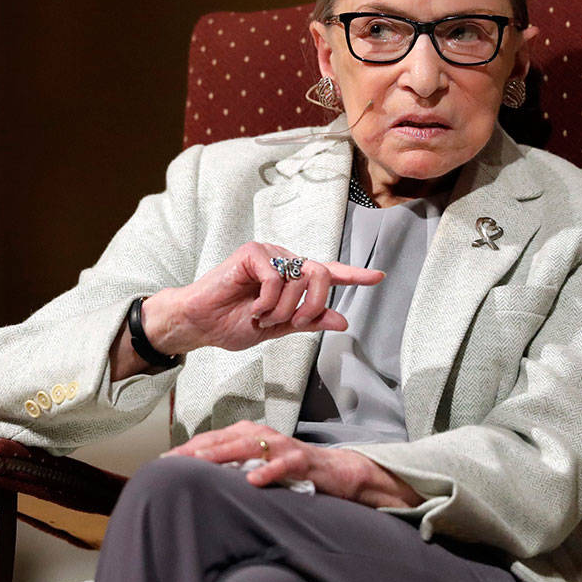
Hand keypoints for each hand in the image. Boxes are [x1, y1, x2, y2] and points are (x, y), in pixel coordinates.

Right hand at [143, 242, 383, 354]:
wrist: (202, 324)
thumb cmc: (234, 323)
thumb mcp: (280, 328)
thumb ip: (310, 322)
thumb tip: (342, 321)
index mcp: (293, 280)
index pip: (329, 274)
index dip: (354, 275)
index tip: (378, 277)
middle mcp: (285, 262)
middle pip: (322, 276)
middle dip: (313, 306)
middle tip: (292, 323)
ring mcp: (270, 255)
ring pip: (301, 279)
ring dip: (284, 309)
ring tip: (263, 317)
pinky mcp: (253, 253)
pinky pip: (277, 277)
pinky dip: (268, 301)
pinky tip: (253, 308)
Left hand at [164, 420, 422, 507]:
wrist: (338, 471)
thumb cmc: (293, 469)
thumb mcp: (258, 466)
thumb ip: (233, 468)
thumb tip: (198, 480)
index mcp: (250, 434)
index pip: (213, 439)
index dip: (188, 449)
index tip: (162, 461)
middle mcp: (264, 434)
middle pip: (224, 438)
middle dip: (197, 449)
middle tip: (172, 461)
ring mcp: (284, 446)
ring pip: (249, 446)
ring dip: (224, 454)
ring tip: (201, 463)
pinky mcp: (304, 461)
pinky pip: (285, 464)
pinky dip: (269, 472)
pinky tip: (253, 481)